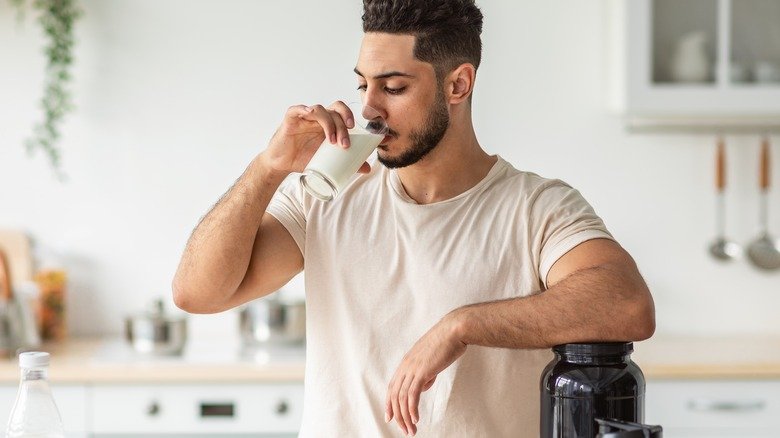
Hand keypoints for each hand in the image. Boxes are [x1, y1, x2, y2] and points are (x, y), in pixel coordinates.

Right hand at [260, 101, 370, 177]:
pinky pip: (297, 109)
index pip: (341, 112)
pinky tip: (309, 113)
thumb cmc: (304, 159)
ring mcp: (304, 116)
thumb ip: (347, 162)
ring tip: (332, 142)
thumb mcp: (327, 161)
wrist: (282, 164)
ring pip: (320, 109)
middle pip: (335, 110)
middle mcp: (317, 117)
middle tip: (345, 144)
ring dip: (330, 124)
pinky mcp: (291, 119)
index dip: (350, 116)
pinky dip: (304, 109)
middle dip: (343, 126)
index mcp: (327, 124)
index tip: (357, 130)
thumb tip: (367, 168)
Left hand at [385, 313, 466, 435]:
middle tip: (404, 430)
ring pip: (402, 398)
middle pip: (395, 395)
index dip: (389, 403)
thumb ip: (425, 373)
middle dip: (398, 416)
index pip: (392, 386)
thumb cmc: (446, 343)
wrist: (454, 330)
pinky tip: (416, 419)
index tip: (390, 417)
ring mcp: (412, 369)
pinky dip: (412, 409)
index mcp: (407, 362)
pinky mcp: (422, 372)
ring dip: (406, 417)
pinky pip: (412, 395)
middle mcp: (406, 366)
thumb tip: (423, 385)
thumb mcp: (431, 360)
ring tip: (411, 431)